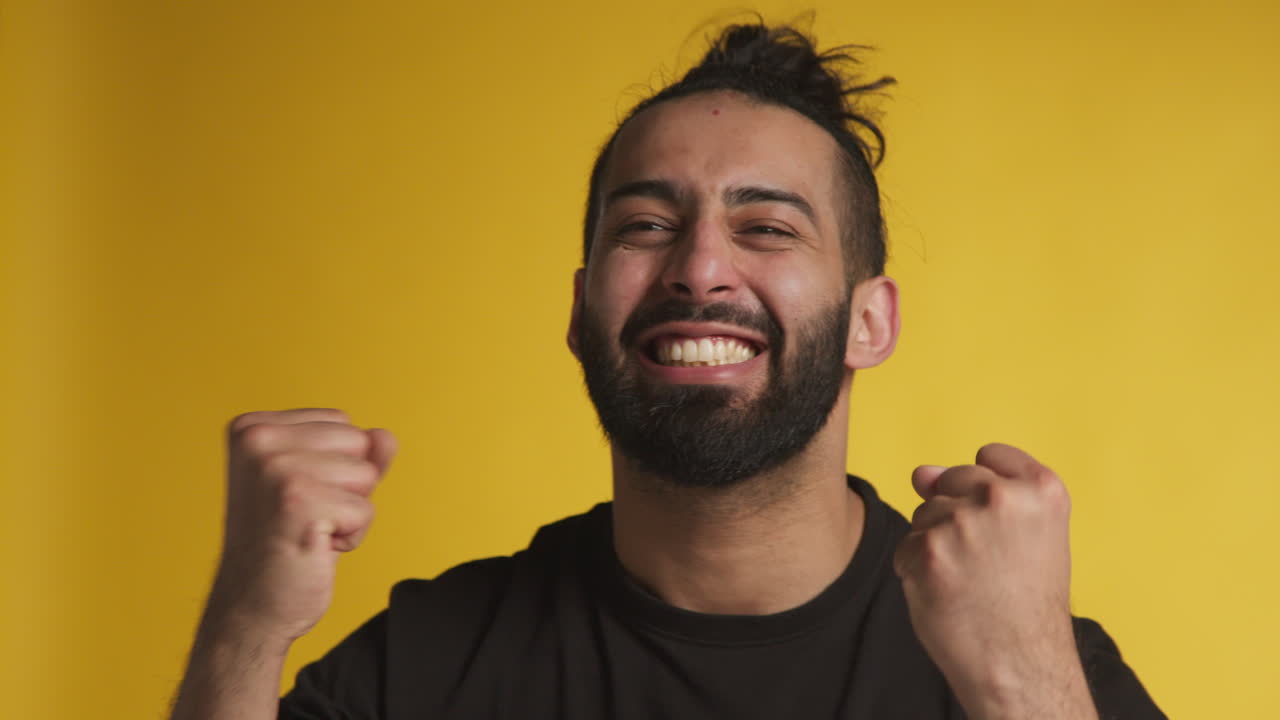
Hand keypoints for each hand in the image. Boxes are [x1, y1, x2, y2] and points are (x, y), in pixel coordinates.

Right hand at [205, 408, 396, 650]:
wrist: (251, 607)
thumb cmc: (285, 544)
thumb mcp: (322, 484)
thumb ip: (357, 453)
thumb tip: (385, 435)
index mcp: (253, 427)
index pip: (342, 423)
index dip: (334, 467)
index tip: (296, 498)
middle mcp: (258, 439)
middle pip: (359, 441)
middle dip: (346, 486)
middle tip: (304, 517)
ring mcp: (276, 468)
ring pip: (366, 474)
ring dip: (349, 511)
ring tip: (308, 531)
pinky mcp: (299, 501)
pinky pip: (366, 510)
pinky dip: (351, 537)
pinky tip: (313, 548)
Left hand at [893, 443, 1095, 719]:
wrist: (1020, 663)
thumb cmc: (1025, 602)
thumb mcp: (1029, 536)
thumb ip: (981, 493)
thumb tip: (920, 472)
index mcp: (1042, 490)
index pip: (990, 455)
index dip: (986, 487)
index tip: (998, 520)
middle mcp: (1002, 498)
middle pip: (951, 479)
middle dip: (957, 514)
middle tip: (986, 563)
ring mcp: (961, 523)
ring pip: (924, 514)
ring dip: (935, 545)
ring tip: (970, 582)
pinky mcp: (926, 551)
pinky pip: (906, 548)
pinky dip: (917, 571)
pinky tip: (947, 595)